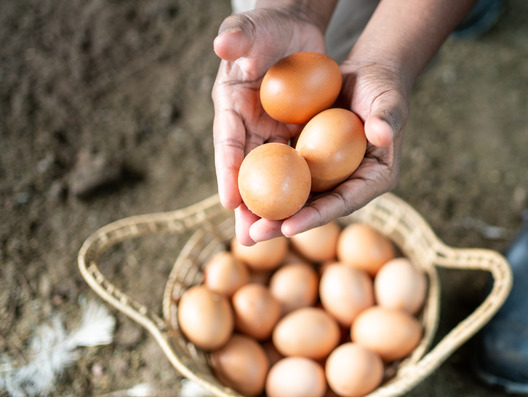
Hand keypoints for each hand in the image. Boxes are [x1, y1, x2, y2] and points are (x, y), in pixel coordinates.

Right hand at [212, 7, 326, 244]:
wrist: (292, 28)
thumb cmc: (268, 25)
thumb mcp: (251, 27)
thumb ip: (237, 35)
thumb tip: (223, 45)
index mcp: (230, 105)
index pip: (228, 142)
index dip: (227, 171)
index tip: (229, 200)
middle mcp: (247, 126)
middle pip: (246, 172)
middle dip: (246, 207)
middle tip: (248, 238)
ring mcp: (270, 133)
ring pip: (270, 178)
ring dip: (270, 208)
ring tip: (269, 240)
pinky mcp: (293, 135)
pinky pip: (295, 167)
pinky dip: (297, 190)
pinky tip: (304, 214)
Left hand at [249, 59, 409, 241]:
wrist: (368, 74)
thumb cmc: (384, 86)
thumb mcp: (388, 101)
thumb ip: (386, 119)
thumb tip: (383, 134)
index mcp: (376, 178)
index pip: (345, 202)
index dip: (317, 216)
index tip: (289, 226)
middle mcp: (353, 183)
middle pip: (317, 208)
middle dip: (285, 224)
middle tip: (254, 235)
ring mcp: (332, 175)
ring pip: (300, 197)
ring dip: (272, 211)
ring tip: (243, 225)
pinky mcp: (314, 162)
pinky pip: (289, 175)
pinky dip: (268, 183)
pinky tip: (242, 192)